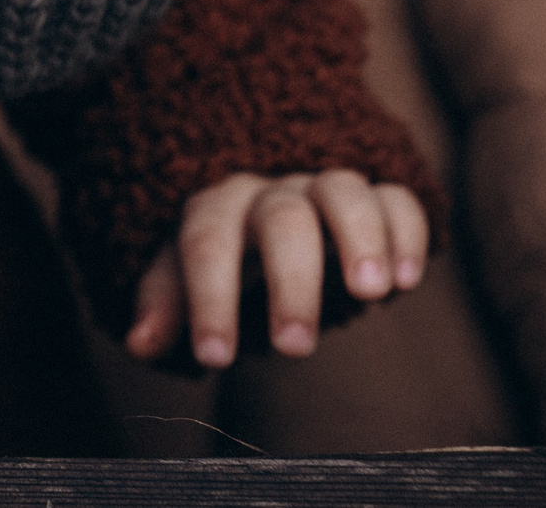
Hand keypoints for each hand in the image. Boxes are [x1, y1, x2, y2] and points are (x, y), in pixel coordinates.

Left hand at [125, 170, 428, 366]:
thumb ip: (165, 302)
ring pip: (343, 192)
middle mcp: (270, 189)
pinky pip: (395, 197)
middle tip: (295, 349)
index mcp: (216, 207)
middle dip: (291, 283)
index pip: (205, 244)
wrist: (267, 199)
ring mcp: (325, 186)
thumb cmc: (224, 249)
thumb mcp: (184, 271)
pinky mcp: (375, 195)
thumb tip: (138, 344)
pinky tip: (406, 280)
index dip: (209, 299)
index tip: (215, 359)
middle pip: (282, 220)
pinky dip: (404, 232)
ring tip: (370, 294)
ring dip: (360, 240)